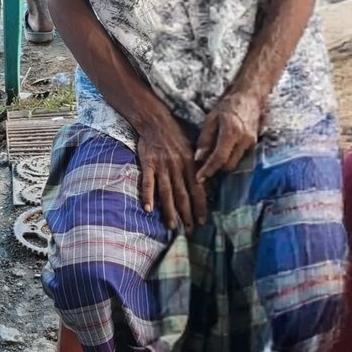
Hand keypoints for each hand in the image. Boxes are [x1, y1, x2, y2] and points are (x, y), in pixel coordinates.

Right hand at [134, 111, 206, 231]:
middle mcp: (178, 167)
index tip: (202, 221)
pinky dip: (148, 195)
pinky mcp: (148, 163)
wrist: (156, 120)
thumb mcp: (191, 149)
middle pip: (183, 194)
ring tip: (171, 226)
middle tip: (189, 230)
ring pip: (167, 192)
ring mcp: (162, 166)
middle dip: (186, 214)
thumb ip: (196, 167)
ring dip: (169, 210)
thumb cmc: (175, 135)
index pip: (198, 189)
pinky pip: (148, 182)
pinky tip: (148, 209)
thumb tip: (204, 186)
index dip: (200, 206)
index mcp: (191, 164)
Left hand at [195, 88, 264, 179]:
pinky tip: (225, 149)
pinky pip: (240, 157)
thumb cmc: (227, 106)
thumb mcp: (211, 120)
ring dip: (224, 162)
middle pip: (228, 165)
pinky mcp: (254, 144)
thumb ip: (205, 140)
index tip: (199, 178)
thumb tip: (199, 159)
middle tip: (205, 163)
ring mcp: (251, 143)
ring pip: (235, 163)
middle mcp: (244, 140)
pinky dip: (231, 156)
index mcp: (231, 133)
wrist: (249, 97)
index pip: (219, 158)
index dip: (208, 170)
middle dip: (216, 167)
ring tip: (215, 153)